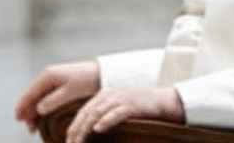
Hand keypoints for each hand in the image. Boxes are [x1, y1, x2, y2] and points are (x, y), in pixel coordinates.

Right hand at [15, 60, 99, 132]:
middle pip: (31, 96)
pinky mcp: (59, 83)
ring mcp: (53, 79)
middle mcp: (47, 76)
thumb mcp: (70, 91)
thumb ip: (53, 101)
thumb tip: (38, 110)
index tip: (20, 121)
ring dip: (35, 111)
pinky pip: (46, 96)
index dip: (22, 108)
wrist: (103, 71)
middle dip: (28, 113)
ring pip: (38, 97)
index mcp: (47, 76)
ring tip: (36, 126)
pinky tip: (44, 116)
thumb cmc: (88, 79)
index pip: (28, 94)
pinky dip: (42, 107)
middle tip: (31, 128)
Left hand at [66, 87, 183, 142]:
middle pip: (87, 113)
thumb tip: (89, 131)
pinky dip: (106, 121)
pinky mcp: (133, 105)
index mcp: (105, 94)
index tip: (67, 140)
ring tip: (78, 142)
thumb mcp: (119, 109)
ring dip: (85, 129)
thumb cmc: (143, 109)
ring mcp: (122, 99)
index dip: (73, 126)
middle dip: (76, 131)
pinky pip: (116, 113)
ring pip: (97, 114)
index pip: (83, 111)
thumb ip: (104, 116)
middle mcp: (111, 94)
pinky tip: (98, 129)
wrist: (167, 101)